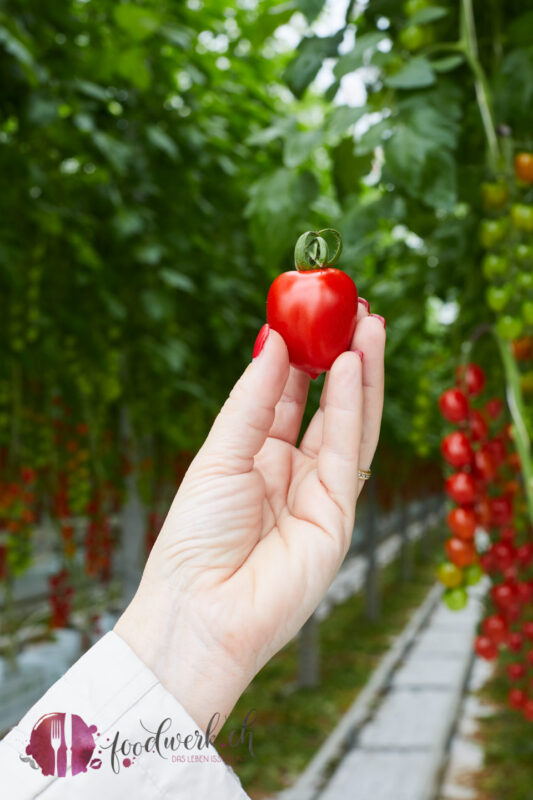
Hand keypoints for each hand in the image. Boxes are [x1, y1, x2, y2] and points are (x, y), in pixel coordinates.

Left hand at [115, 302, 385, 733]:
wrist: (199, 612)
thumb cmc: (195, 538)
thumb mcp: (219, 454)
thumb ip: (254, 400)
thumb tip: (273, 341)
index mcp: (258, 459)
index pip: (290, 398)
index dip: (304, 357)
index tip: (312, 315)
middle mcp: (292, 473)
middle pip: (328, 406)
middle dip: (344, 359)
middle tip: (356, 311)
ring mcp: (319, 495)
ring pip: (349, 424)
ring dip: (361, 375)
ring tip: (367, 326)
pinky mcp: (338, 516)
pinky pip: (347, 453)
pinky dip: (353, 409)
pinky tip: (351, 368)